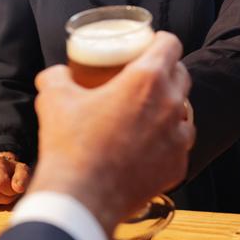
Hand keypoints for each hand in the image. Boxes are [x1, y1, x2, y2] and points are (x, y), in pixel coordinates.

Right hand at [28, 32, 194, 237]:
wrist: (81, 199)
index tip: (150, 45)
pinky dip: (168, 141)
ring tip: (148, 113)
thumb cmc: (70, 145)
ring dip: (170, 107)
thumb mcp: (54, 100)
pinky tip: (149, 145)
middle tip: (145, 78)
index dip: (161, 40)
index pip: (170, 44)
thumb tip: (55, 74)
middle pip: (181, 74)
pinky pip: (180, 144)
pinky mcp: (179, 164)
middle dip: (166, 71)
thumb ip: (57, 78)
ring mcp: (179, 136)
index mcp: (147, 79)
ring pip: (184, 111)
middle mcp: (171, 104)